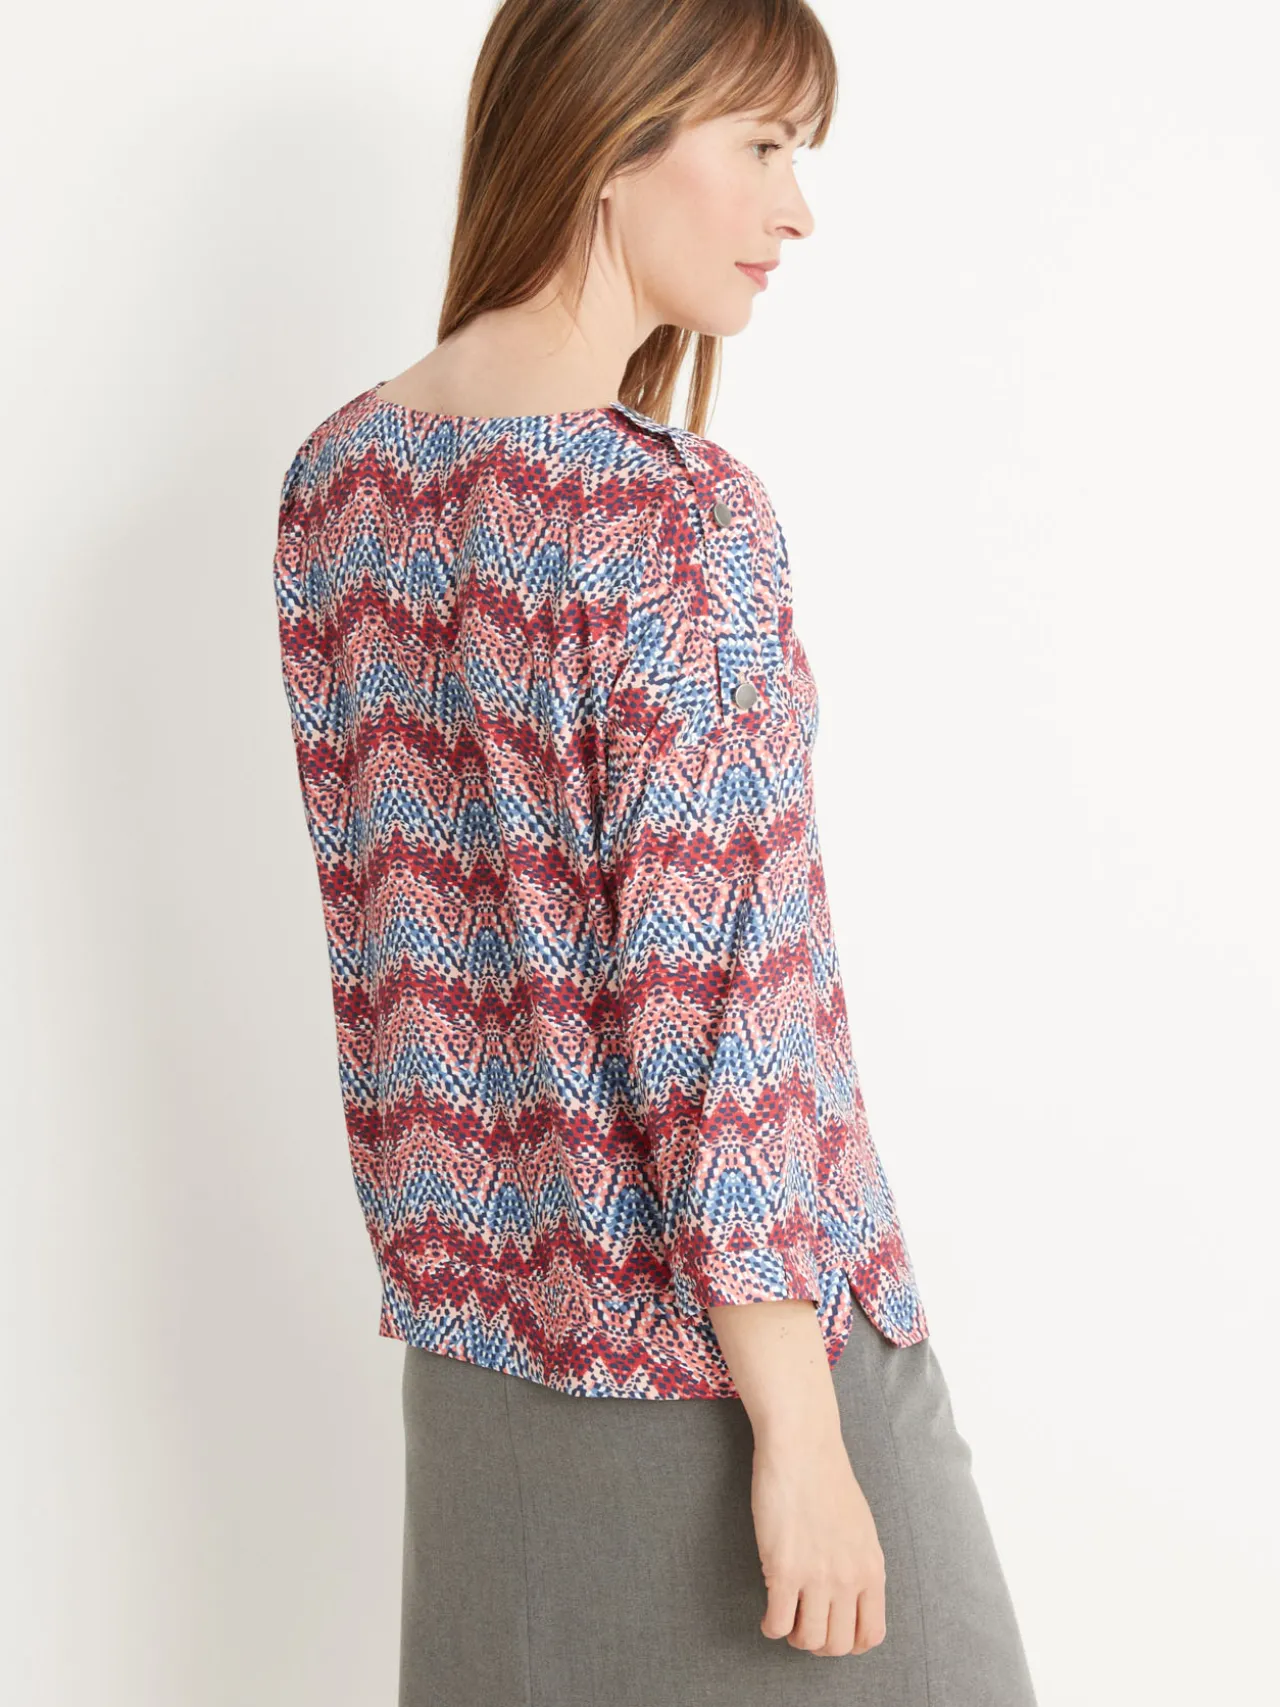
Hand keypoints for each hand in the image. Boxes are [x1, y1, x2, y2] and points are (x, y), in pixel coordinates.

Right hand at [751, 1427, 886, 1656]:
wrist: (802, 1446)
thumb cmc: (827, 1478)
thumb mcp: (860, 1527)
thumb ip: (858, 1563)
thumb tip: (848, 1593)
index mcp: (872, 1568)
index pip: (871, 1634)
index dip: (850, 1643)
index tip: (833, 1633)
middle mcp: (849, 1578)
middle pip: (838, 1645)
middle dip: (819, 1644)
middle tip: (804, 1626)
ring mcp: (817, 1576)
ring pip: (808, 1640)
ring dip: (794, 1637)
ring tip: (785, 1619)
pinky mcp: (784, 1568)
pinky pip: (778, 1623)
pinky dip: (771, 1627)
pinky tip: (768, 1613)